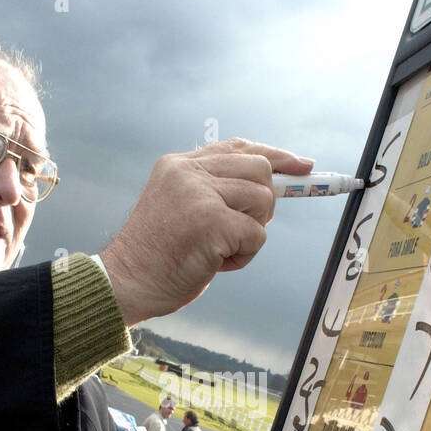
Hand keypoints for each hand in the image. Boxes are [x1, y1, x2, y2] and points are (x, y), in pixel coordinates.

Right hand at [101, 138, 312, 326]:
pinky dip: (244, 256)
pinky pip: (257, 235)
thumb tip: (271, 190)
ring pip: (263, 200)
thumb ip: (215, 191)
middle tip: (240, 231)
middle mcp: (189, 172)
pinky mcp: (211, 221)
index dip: (276, 156)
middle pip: (260, 169)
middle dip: (264, 204)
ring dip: (251, 233)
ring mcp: (199, 194)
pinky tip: (216, 263)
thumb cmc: (157, 257)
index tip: (303, 166)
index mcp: (180, 165)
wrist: (127, 283)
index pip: (238, 147)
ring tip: (219, 250)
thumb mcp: (183, 209)